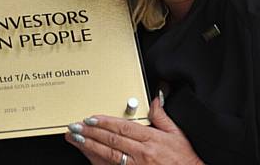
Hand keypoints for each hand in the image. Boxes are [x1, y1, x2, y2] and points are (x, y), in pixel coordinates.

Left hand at [64, 97, 203, 164]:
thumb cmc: (185, 160)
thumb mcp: (177, 135)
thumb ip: (162, 116)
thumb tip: (155, 100)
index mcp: (151, 140)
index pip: (122, 128)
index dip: (104, 122)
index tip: (90, 118)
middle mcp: (142, 153)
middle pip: (111, 141)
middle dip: (91, 133)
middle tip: (75, 126)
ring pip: (108, 155)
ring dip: (90, 146)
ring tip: (75, 139)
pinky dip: (98, 161)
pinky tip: (88, 155)